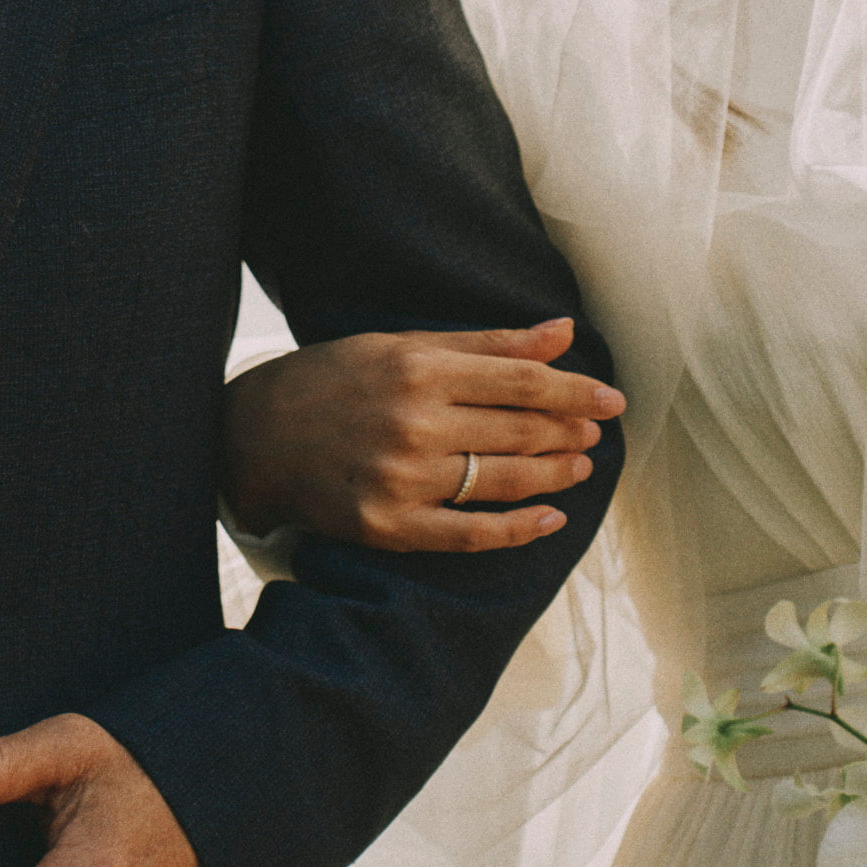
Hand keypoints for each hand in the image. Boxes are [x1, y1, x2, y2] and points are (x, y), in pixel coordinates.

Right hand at [221, 318, 623, 549]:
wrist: (254, 437)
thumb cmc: (334, 380)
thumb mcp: (404, 344)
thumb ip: (487, 344)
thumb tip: (563, 332)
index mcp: (419, 369)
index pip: (521, 381)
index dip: (575, 390)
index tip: (611, 398)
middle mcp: (414, 424)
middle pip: (519, 430)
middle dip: (569, 432)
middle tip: (595, 432)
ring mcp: (402, 480)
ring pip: (504, 481)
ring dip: (554, 476)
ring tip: (580, 467)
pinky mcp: (389, 526)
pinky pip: (470, 534)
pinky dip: (518, 530)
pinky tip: (549, 520)